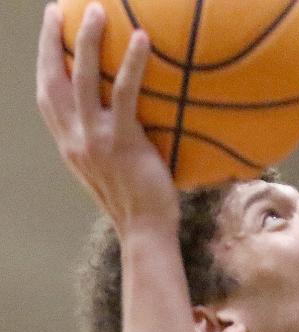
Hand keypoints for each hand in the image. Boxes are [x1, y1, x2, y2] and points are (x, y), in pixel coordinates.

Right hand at [35, 3, 177, 233]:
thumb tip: (113, 117)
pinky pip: (126, 93)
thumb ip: (99, 142)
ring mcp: (95, 139)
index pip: (45, 96)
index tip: (48, 31)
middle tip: (59, 8)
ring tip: (97, 11)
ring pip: (84, 78)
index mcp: (67, 145)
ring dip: (88, 40)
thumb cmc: (134, 203)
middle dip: (52, 40)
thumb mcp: (105, 170)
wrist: (144, 231)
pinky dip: (132, 64)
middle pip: (53, 79)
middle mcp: (73, 139)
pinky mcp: (122, 141)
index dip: (43, 61)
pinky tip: (142, 40)